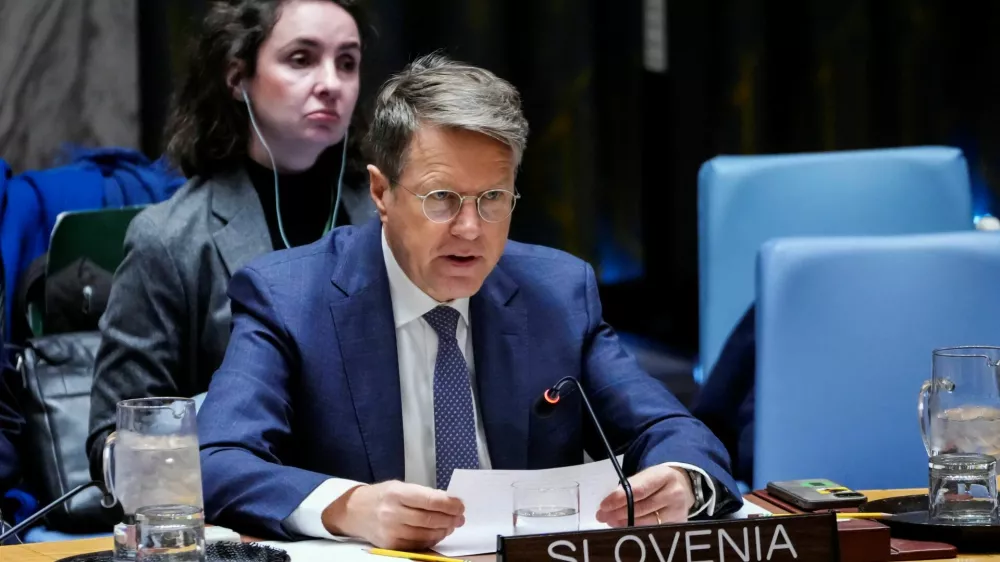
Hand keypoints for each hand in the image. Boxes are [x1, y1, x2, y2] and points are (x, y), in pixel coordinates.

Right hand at [321, 480, 465, 549]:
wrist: (355, 511)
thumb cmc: (382, 496)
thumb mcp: (400, 487)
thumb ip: (423, 494)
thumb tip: (450, 503)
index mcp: (397, 493)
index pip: (430, 500)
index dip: (449, 504)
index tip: (460, 505)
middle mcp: (392, 513)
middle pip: (430, 520)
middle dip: (450, 519)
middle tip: (460, 518)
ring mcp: (391, 531)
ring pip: (426, 535)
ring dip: (443, 531)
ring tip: (451, 525)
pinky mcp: (391, 545)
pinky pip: (418, 545)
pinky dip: (431, 540)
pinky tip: (437, 533)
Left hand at [596, 465, 694, 526]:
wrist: (683, 486)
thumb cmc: (658, 481)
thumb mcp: (646, 476)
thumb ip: (629, 487)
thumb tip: (608, 505)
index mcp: (664, 475)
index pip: (638, 490)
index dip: (619, 499)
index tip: (603, 505)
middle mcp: (675, 493)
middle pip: (641, 507)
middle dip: (618, 513)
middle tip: (602, 516)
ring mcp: (678, 511)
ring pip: (646, 522)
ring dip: (625, 523)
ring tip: (611, 521)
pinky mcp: (678, 524)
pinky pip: (653, 530)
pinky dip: (637, 529)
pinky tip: (625, 527)